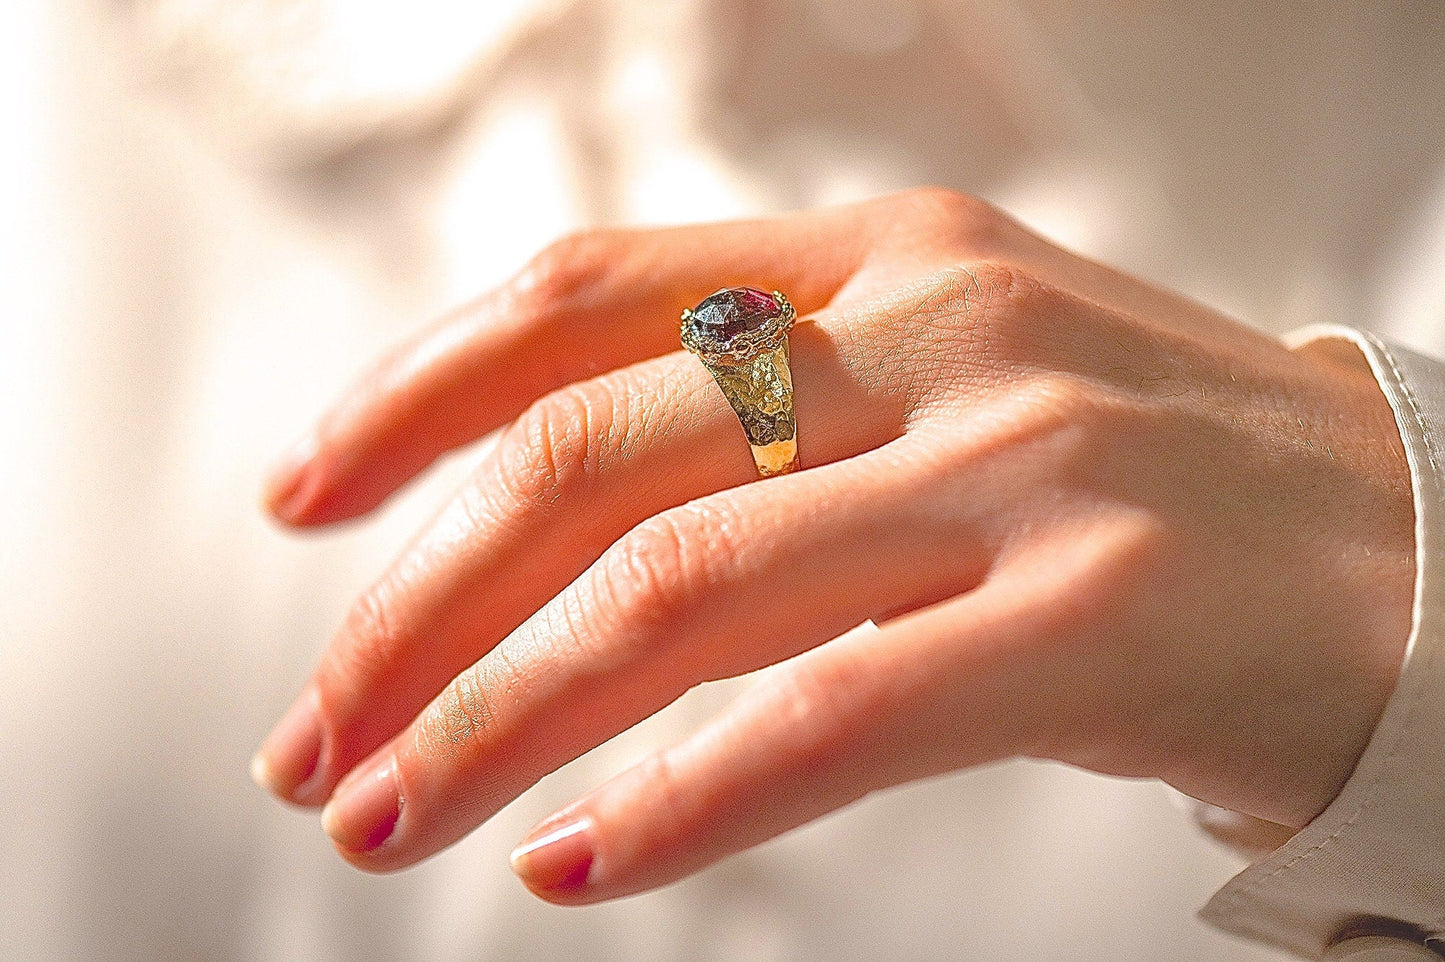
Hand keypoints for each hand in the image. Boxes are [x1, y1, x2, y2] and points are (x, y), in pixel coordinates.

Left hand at [251, 188, 1413, 901]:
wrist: (1411, 548)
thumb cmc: (1142, 476)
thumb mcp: (945, 382)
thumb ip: (766, 412)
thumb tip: (548, 522)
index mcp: (880, 256)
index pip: (583, 294)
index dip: (414, 396)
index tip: (306, 506)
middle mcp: (934, 330)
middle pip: (591, 461)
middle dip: (418, 611)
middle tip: (316, 733)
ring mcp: (1020, 462)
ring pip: (679, 590)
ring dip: (500, 719)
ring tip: (392, 817)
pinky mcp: (1093, 614)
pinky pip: (829, 714)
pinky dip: (678, 799)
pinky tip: (574, 861)